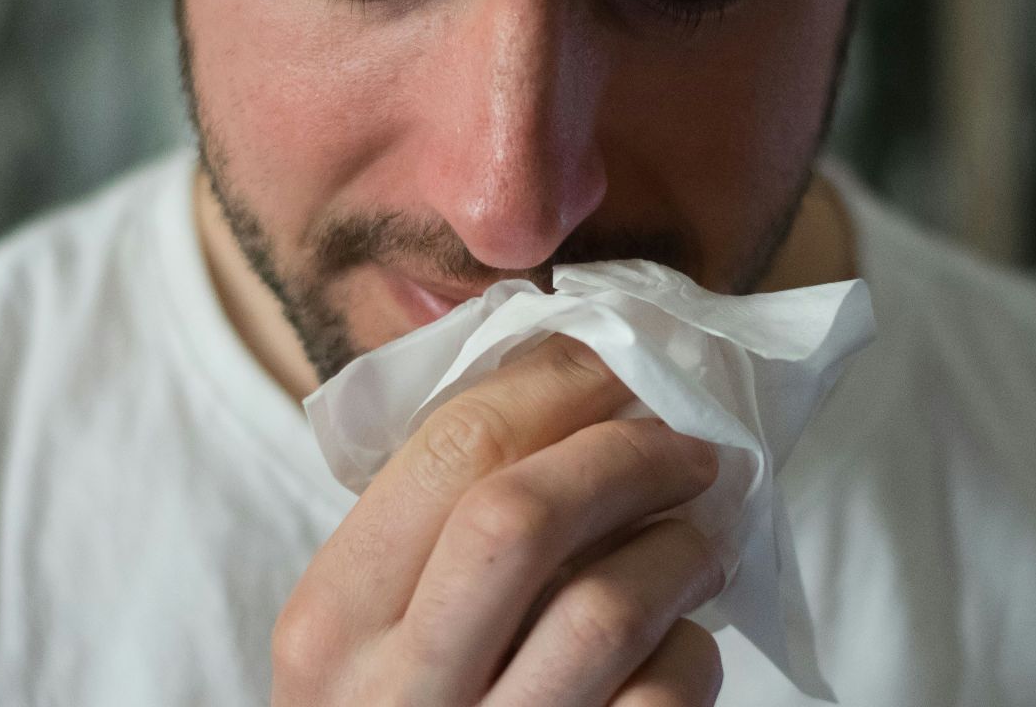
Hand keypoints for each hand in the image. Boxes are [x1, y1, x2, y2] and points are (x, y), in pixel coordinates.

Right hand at [273, 334, 725, 705]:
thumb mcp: (368, 640)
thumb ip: (432, 534)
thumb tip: (572, 390)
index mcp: (330, 623)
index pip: (450, 449)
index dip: (558, 384)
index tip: (620, 363)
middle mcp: (391, 693)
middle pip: (521, 515)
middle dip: (626, 455)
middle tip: (689, 445)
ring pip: (607, 609)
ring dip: (681, 548)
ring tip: (706, 533)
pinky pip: (662, 699)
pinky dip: (693, 655)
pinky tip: (684, 644)